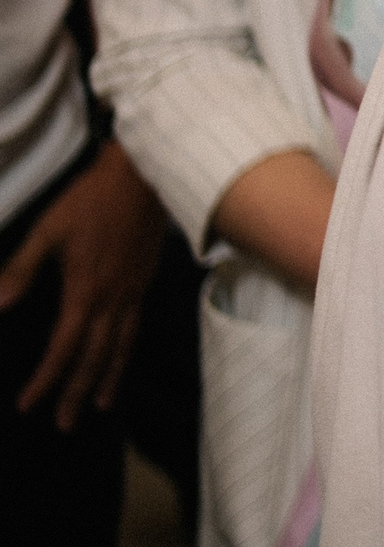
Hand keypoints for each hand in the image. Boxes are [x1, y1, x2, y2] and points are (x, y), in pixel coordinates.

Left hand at [0, 143, 167, 430]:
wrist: (144, 176)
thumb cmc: (90, 200)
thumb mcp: (47, 231)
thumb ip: (22, 270)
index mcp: (86, 291)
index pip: (63, 347)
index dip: (45, 378)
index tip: (28, 404)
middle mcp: (114, 299)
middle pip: (96, 356)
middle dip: (79, 392)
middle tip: (66, 424)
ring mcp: (134, 291)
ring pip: (122, 345)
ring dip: (109, 378)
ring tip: (103, 405)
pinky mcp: (146, 280)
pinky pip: (136, 326)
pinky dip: (126, 350)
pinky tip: (121, 356)